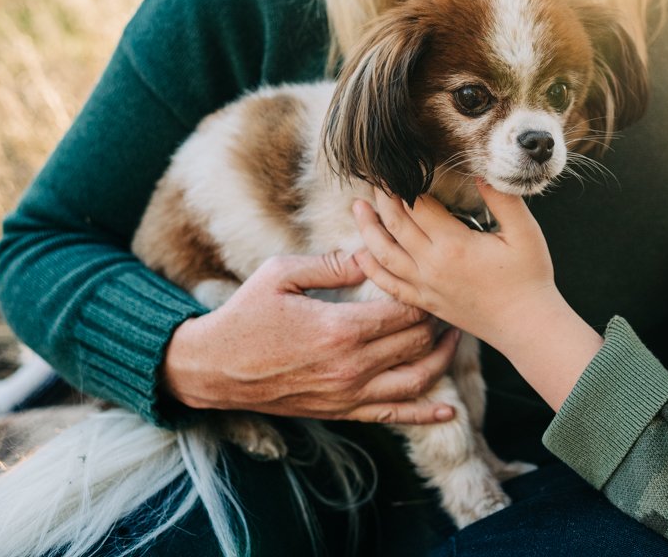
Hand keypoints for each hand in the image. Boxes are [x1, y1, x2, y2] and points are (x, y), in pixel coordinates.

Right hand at [162, 251, 459, 424]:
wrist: (214, 368)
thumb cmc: (245, 315)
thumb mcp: (282, 275)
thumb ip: (332, 264)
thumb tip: (372, 252)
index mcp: (339, 328)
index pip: (405, 312)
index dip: (425, 294)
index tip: (430, 278)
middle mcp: (350, 366)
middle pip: (417, 344)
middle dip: (439, 321)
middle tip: (449, 302)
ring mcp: (347, 394)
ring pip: (415, 381)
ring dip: (442, 360)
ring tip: (454, 339)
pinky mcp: (341, 412)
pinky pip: (393, 416)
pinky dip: (425, 413)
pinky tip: (448, 408)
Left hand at [351, 180, 558, 348]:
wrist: (526, 325)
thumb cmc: (530, 276)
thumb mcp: (524, 232)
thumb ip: (502, 199)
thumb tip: (478, 171)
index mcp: (453, 244)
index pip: (418, 205)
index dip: (404, 183)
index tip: (396, 165)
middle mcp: (432, 265)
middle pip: (396, 224)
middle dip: (383, 198)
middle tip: (375, 178)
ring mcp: (425, 286)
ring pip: (384, 254)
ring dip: (367, 229)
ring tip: (357, 208)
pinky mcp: (425, 302)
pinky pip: (389, 285)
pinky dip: (371, 269)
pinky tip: (361, 255)